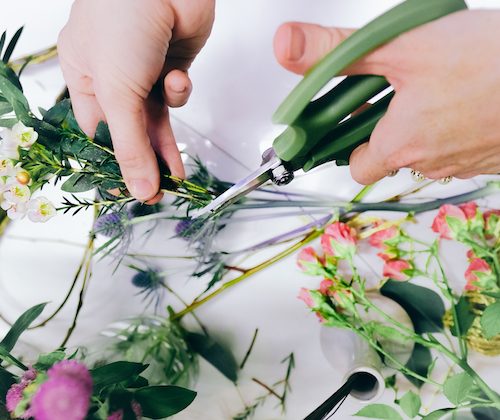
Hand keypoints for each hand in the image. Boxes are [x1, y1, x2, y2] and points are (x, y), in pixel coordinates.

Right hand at [58, 0, 214, 201]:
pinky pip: (176, 93)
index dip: (112, 161)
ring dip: (166, 143)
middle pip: (129, 130)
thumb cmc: (124, 20)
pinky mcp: (173, 64)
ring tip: (177, 176)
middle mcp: (113, 75)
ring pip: (156, 118)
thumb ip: (131, 145)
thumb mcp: (118, 92)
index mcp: (83, 76)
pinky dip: (180, 91)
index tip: (129, 189)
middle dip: (145, 160)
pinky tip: (178, 78)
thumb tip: (139, 190)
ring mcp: (144, 70)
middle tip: (159, 193)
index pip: (95, 131)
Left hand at [273, 11, 499, 183]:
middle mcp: (432, 163)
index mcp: (402, 144)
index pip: (358, 167)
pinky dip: (456, 123)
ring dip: (424, 123)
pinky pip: (462, 145)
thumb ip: (339, 52)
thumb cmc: (490, 63)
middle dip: (387, 128)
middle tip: (397, 91)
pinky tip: (469, 93)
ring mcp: (467, 163)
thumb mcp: (400, 47)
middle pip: (392, 157)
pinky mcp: (494, 154)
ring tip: (437, 86)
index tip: (349, 121)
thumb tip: (286, 46)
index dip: (349, 145)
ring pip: (429, 151)